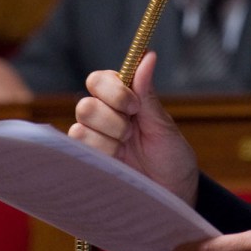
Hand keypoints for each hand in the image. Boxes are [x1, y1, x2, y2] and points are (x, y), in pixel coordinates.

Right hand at [69, 52, 198, 204]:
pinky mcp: (88, 162)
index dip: (113, 92)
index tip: (134, 106)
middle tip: (132, 133)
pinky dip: (102, 155)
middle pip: (86, 105)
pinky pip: (78, 150)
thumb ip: (147, 93)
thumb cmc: (172, 158)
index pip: (98, 81)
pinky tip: (117, 162)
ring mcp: (94, 140)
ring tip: (127, 151)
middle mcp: (103, 117)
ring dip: (109, 141)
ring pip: (80, 128)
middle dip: (113, 121)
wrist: (172, 195)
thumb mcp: (163, 125)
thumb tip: (148, 55)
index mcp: (122, 100)